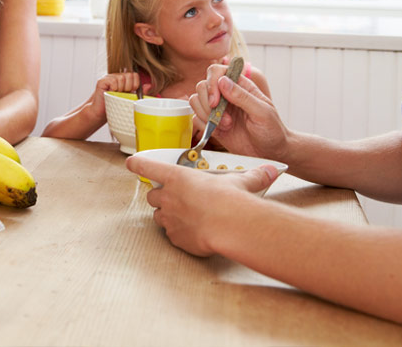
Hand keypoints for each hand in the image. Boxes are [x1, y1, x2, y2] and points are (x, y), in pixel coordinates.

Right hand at [89, 71, 144, 118]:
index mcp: (123, 80)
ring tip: (116, 94)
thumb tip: (149, 86)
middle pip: (129, 75)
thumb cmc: (115, 106)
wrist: (101, 113)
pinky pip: (113, 81)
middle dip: (129, 87)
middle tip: (123, 94)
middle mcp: (116, 77)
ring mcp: (109, 78)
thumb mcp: (130, 99)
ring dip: (120, 89)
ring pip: (121, 78)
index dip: (135, 84)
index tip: (132, 92)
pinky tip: (110, 93)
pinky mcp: (102, 81)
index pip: (134, 75)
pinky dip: (114, 88)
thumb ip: (139, 92)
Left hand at [126, 154, 277, 255]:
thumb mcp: (240, 183)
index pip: (148, 166)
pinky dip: (179, 234)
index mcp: (177, 177)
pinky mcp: (175, 238)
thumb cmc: (231, 200)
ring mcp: (169, 219)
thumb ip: (252, 176)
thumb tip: (271, 170)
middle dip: (160, 197)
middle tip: (176, 198)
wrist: (231, 226)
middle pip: (152, 195)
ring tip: (184, 217)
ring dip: (166, 215)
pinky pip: (172, 235)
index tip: (130, 163)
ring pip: (158, 216)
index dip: (138, 164)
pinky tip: (193, 233)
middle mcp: (168, 197)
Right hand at [188, 64, 290, 159]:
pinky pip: (196, 118)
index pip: (217, 72)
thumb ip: (243, 96)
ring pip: (196, 100)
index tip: (215, 100)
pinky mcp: (212, 123)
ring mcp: (218, 109)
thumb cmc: (271, 130)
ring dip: (206, 114)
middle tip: (221, 116)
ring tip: (225, 125)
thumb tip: (222, 81)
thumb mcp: (263, 112)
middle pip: (202, 86)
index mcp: (241, 86)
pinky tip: (220, 132)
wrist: (269, 152)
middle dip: (207, 102)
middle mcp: (226, 94)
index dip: (212, 83)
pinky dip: (204, 125)